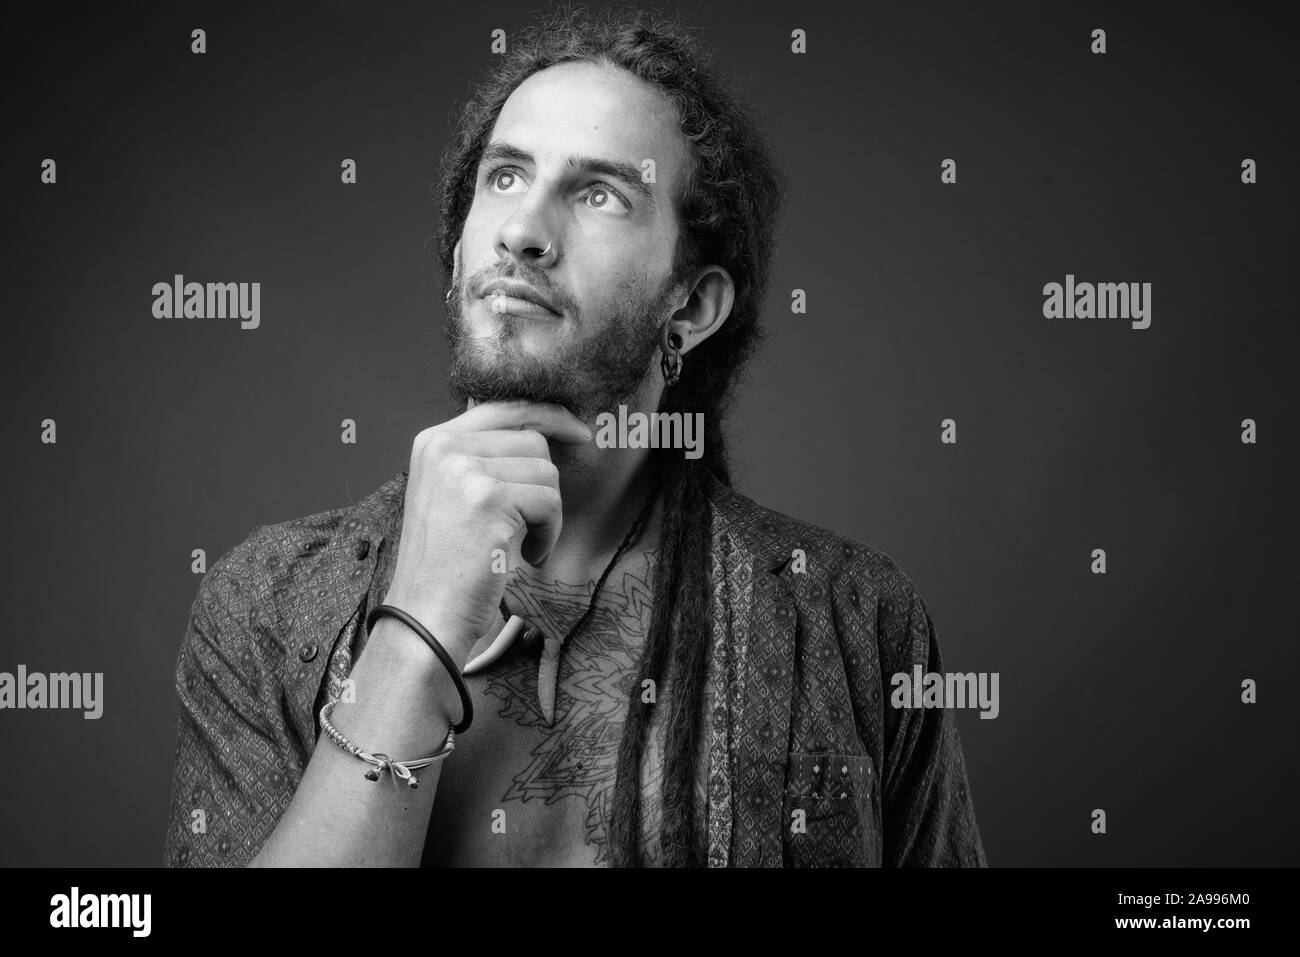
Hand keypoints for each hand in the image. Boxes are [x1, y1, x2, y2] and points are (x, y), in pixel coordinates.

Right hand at [381, 400, 591, 653]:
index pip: (505, 407)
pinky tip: (525, 554)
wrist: (425, 615)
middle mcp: (444, 446)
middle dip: (543, 485)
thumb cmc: (447, 565)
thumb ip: (485, 458)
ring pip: (546, 471)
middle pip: (532, 440)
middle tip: (528, 525)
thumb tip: (544, 430)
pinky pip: (549, 501)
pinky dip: (548, 533)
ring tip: (521, 543)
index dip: (549, 416)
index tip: (579, 433)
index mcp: (433, 441)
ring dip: (547, 513)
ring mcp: (464, 469)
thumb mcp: (454, 494)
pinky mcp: (489, 497)